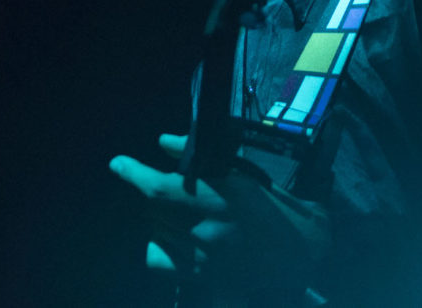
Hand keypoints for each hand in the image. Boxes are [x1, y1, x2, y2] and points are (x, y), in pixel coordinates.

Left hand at [110, 134, 326, 300]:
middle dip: (156, 195)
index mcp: (217, 198)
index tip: (117, 163)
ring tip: (179, 214)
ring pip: (155, 233)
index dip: (133, 174)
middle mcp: (204, 230)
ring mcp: (202, 259)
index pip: (159, 187)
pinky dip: (161, 247)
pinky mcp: (202, 279)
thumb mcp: (243, 172)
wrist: (304, 251)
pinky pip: (160, 260)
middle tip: (172, 189)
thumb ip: (199, 154)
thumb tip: (163, 142)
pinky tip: (175, 240)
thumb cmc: (276, 205)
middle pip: (154, 210)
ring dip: (159, 219)